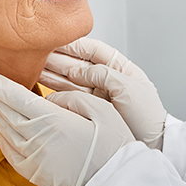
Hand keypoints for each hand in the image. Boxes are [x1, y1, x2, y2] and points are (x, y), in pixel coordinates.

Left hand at [0, 69, 136, 185]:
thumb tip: (50, 98)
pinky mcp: (34, 173)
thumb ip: (72, 98)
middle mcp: (37, 139)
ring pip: (4, 131)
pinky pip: (9, 152)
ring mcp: (33, 158)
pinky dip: (0, 137)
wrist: (114, 185)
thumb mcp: (102, 110)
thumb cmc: (113, 148)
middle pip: (4, 112)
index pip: (14, 96)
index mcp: (52, 120)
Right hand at [39, 38, 167, 150]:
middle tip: (35, 53)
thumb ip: (103, 75)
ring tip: (32, 67)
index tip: (54, 40)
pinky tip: (40, 85)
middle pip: (77, 64)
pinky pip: (69, 97)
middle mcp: (106, 80)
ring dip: (51, 73)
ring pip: (69, 80)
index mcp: (120, 68)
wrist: (152, 145)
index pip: (93, 50)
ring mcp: (97, 96)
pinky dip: (54, 91)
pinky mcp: (89, 111)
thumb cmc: (147, 117)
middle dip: (56, 58)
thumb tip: (76, 72)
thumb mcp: (129, 89)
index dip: (73, 44)